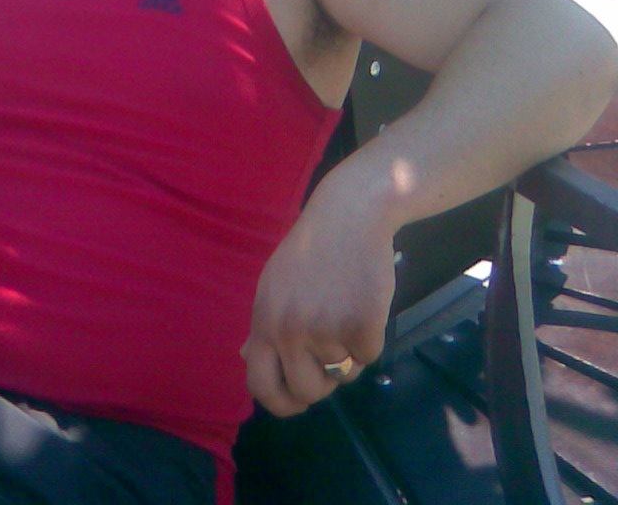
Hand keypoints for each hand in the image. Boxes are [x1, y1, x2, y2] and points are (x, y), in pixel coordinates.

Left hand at [241, 174, 396, 415]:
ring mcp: (325, 330)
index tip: (296, 401)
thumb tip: (246, 357)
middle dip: (323, 383)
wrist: (349, 214)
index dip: (280, 403)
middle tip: (332, 354)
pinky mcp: (360, 326)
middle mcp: (289, 330)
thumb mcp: (274, 285)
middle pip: (306, 392)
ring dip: (349, 354)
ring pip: (343, 374)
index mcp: (264, 320)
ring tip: (346, 311)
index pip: (260, 386)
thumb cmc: (312, 249)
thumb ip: (263, 325)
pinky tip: (364, 303)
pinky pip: (369, 356)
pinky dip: (371, 338)